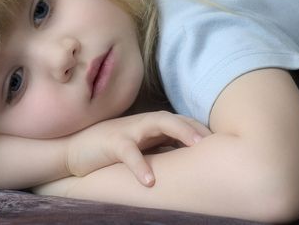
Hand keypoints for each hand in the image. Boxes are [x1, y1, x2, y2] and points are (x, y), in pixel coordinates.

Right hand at [66, 111, 210, 186]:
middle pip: (175, 117)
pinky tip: (149, 181)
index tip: (224, 141)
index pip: (181, 122)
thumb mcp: (138, 149)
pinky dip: (140, 165)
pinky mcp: (112, 143)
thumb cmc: (109, 150)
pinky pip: (129, 152)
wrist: (73, 150)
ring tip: (197, 146)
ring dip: (179, 132)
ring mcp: (128, 130)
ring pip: (157, 123)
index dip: (201, 129)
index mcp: (150, 127)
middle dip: (197, 126)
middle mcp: (143, 124)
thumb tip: (185, 162)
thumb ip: (159, 149)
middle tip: (218, 140)